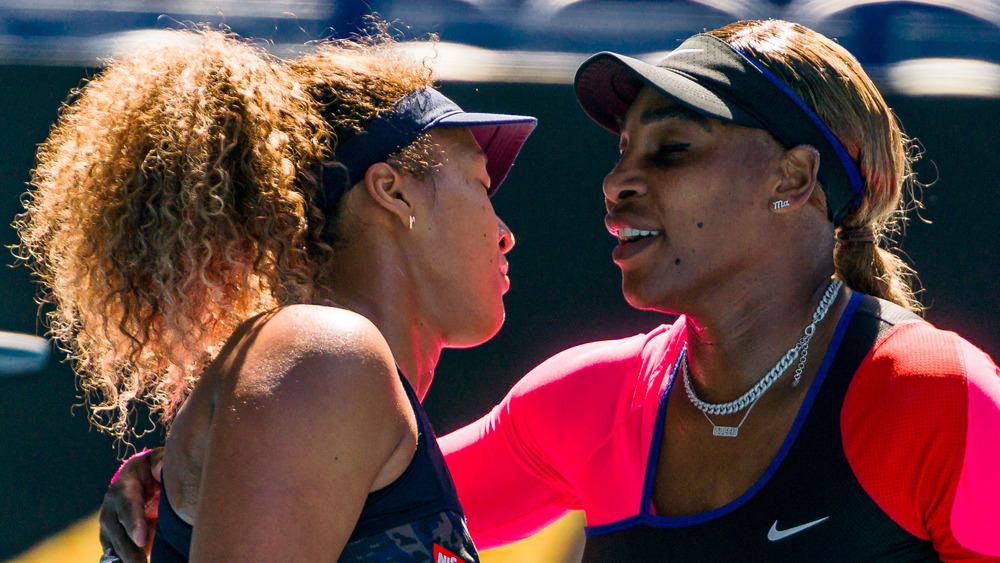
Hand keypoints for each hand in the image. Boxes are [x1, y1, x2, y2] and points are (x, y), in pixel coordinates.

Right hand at [99, 448, 163, 562]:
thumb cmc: (153, 467)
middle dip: (130, 552)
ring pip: (115, 546)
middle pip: (118, 533)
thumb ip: (161, 463)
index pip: (127, 506)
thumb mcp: (158, 460)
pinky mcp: (111, 537)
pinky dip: (122, 561)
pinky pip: (114, 553)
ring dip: (126, 559)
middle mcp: (111, 507)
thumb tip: (161, 469)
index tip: (142, 541)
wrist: (139, 475)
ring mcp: (108, 524)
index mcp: (123, 486)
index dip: (134, 523)